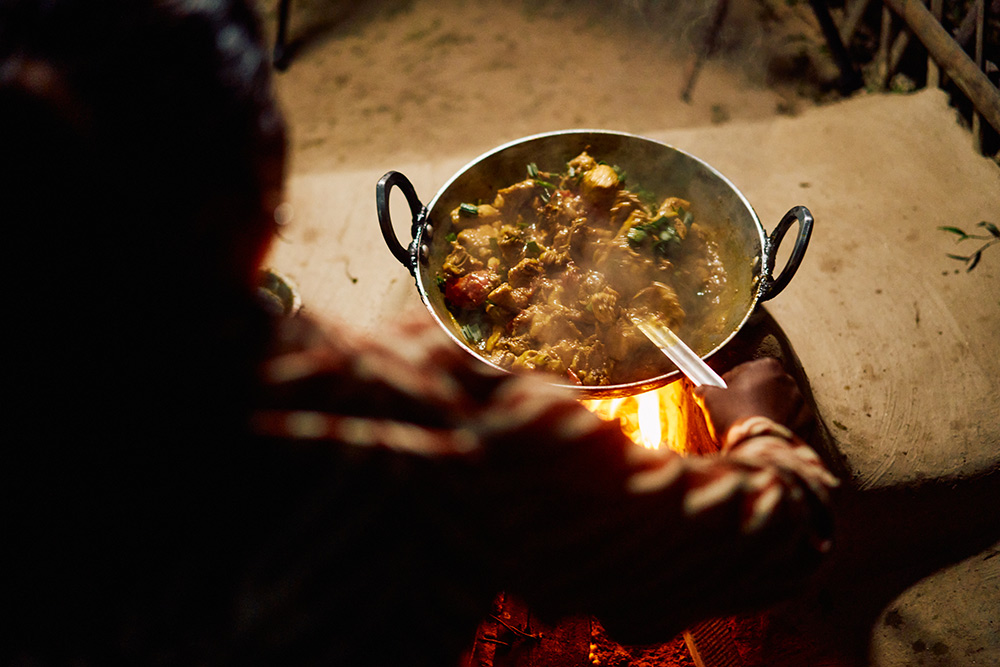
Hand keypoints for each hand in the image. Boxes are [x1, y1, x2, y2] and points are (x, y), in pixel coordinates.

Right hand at [693, 357, 811, 441]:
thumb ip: (706, 390)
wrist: (756, 445)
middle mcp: (788, 380)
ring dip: (767, 411)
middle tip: (735, 412)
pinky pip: (791, 421)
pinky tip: (764, 433)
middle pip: (764, 387)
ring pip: (778, 404)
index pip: (744, 371)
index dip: (730, 384)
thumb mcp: (711, 399)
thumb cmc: (734, 415)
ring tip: (750, 426)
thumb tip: (701, 390)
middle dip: (752, 397)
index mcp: (766, 367)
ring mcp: (800, 402)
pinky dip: (779, 426)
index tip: (723, 396)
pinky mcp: (807, 423)